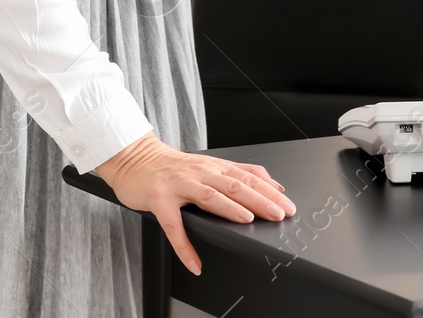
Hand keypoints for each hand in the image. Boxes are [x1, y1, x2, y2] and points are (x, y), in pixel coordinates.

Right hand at [96, 131, 294, 274]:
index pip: (248, 177)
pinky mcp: (159, 199)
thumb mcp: (208, 164)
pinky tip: (194, 263)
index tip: (288, 206)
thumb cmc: (172, 167)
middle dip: (259, 200)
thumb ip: (238, 172)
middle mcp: (200, 172)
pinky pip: (173, 226)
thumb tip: (273, 184)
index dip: (269, 191)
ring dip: (230, 209)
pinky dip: (184, 247)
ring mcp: (179, 185)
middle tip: (278, 214)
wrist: (134, 159)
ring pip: (209, 195)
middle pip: (234, 185)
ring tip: (247, 220)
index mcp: (214, 167)